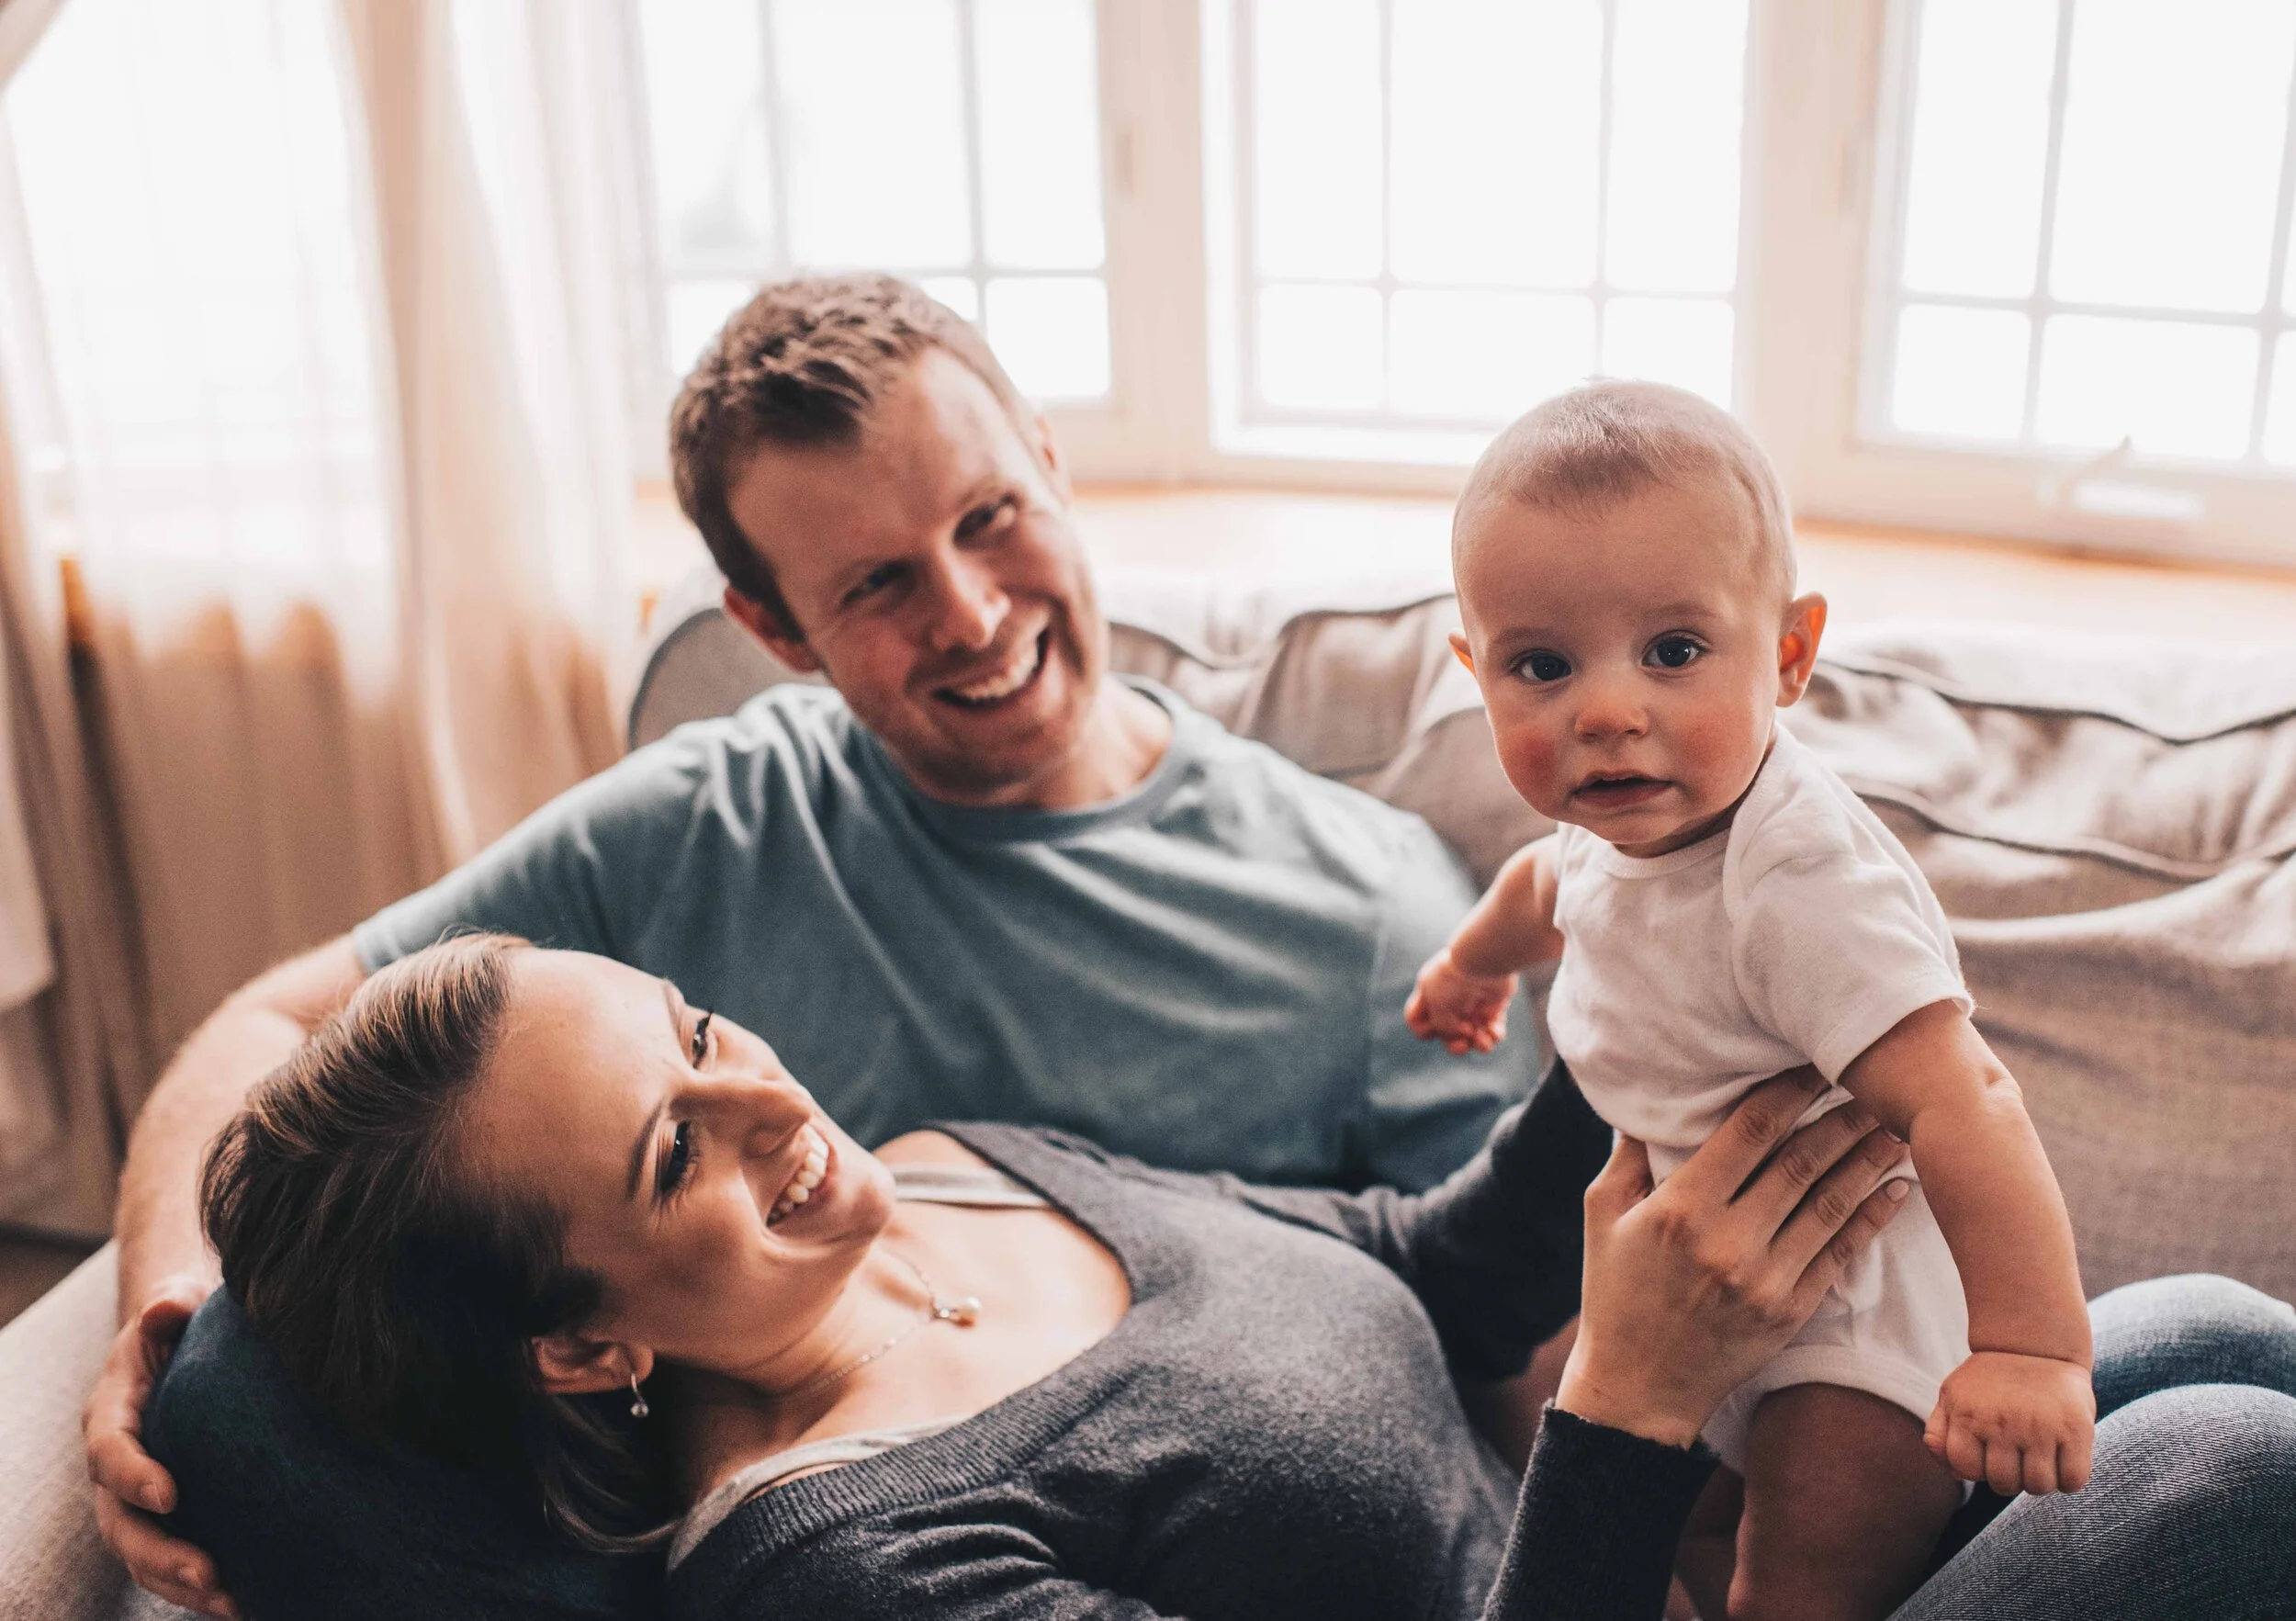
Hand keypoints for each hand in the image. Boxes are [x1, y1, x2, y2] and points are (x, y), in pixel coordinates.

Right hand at [85, 1279, 238, 1618]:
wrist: (184, 1344)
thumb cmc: (182, 1324)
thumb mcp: (174, 1307)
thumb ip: (170, 1308)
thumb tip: (167, 1308)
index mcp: (111, 1415)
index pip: (110, 1450)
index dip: (133, 1475)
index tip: (171, 1494)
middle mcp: (118, 1468)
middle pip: (124, 1524)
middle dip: (163, 1554)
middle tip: (211, 1574)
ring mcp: (141, 1499)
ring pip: (147, 1556)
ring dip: (185, 1585)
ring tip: (236, 1604)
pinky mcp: (174, 1515)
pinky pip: (178, 1558)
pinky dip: (204, 1585)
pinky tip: (250, 1601)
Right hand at [1405, 949, 1517, 1054]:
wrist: (1485, 962)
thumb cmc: (1455, 984)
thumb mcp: (1438, 1010)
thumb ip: (1443, 1028)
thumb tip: (1464, 1034)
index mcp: (1428, 994)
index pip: (1417, 1019)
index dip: (1423, 1032)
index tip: (1433, 1030)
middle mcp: (1448, 999)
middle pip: (1447, 1033)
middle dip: (1454, 1044)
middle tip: (1462, 1044)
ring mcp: (1471, 1002)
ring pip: (1471, 1034)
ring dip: (1477, 1043)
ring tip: (1483, 1041)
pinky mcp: (1493, 1004)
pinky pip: (1492, 1028)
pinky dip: (1493, 1034)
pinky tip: (1494, 1032)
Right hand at [1556, 1069, 1912, 1448]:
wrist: (1639, 1388)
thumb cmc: (1615, 1291)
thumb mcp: (1602, 1214)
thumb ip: (1629, 1153)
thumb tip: (1648, 1095)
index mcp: (1679, 1208)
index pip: (1748, 1132)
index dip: (1786, 1091)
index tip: (1812, 1063)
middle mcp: (1727, 1241)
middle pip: (1801, 1162)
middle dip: (1841, 1117)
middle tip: (1875, 1083)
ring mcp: (1765, 1279)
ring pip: (1830, 1203)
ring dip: (1868, 1161)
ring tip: (1898, 1126)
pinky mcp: (1790, 1311)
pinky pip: (1841, 1252)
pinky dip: (1872, 1217)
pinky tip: (1895, 1189)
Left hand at [1925, 1350, 2095, 1495]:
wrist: (2036, 1346)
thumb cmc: (1991, 1381)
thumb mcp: (1953, 1396)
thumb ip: (1940, 1434)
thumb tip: (1952, 1472)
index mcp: (1967, 1415)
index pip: (1965, 1469)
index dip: (1977, 1469)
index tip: (1988, 1453)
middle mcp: (2002, 1423)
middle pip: (2003, 1483)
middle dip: (2009, 1477)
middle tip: (2016, 1456)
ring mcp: (2040, 1428)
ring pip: (2039, 1486)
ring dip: (2039, 1480)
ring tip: (2039, 1457)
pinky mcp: (2075, 1430)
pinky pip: (2073, 1480)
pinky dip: (2069, 1479)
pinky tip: (2062, 1459)